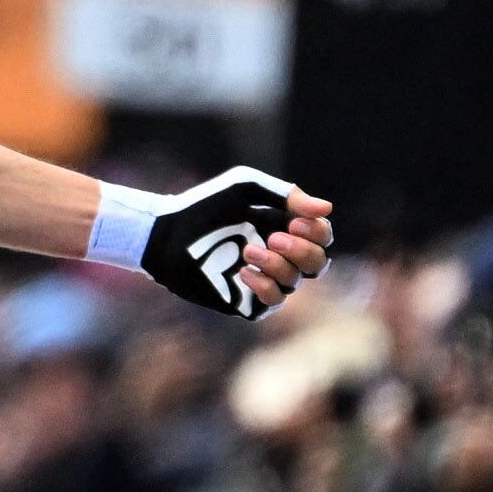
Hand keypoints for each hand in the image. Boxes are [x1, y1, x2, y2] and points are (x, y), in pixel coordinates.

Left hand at [139, 167, 333, 319]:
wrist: (165, 232)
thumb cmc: (204, 206)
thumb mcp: (246, 188)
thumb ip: (286, 195)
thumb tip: (327, 209)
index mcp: (283, 227)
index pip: (322, 237)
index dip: (318, 232)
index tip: (294, 221)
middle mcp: (277, 255)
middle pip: (317, 263)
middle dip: (303, 251)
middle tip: (274, 236)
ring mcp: (262, 279)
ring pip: (295, 282)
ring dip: (279, 265)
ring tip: (248, 250)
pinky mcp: (244, 299)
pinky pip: (272, 302)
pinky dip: (265, 287)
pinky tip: (243, 272)